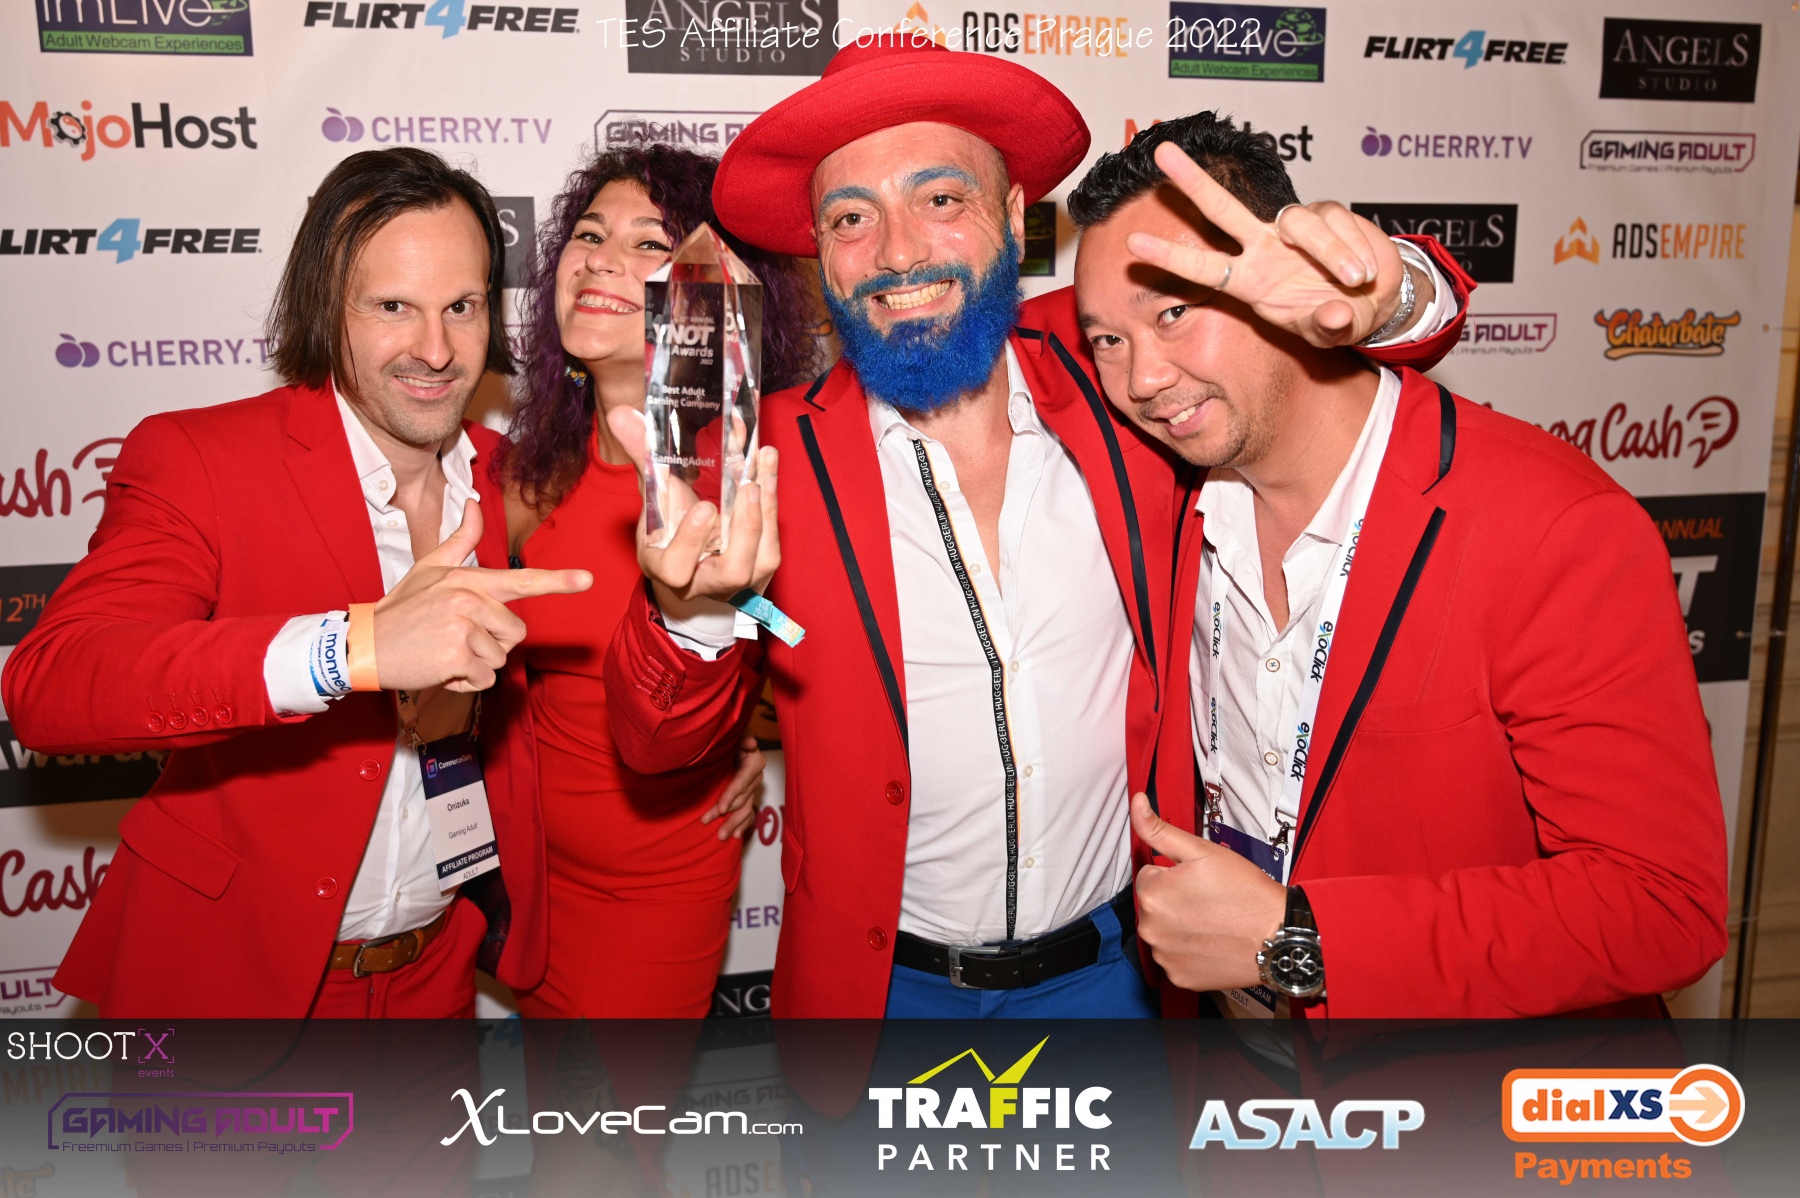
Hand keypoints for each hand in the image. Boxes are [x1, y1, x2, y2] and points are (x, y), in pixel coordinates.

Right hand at [372, 498, 591, 692]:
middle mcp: (469, 599)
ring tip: (445, 651)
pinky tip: (441, 668)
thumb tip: (474, 505)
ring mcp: (462, 628)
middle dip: (492, 643)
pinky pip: (484, 679)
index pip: (521, 580)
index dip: (558, 581)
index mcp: (467, 580)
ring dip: (477, 664)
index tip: (587, 579)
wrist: (365, 644)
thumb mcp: (428, 569)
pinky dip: (466, 682)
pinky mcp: (456, 656)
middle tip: (455, 638)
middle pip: (515, 632)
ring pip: (500, 658)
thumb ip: (459, 542)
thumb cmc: (402, 610)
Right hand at [607, 406, 781, 608]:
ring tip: (762, 460)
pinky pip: (773, 541)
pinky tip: (767, 464)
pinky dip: (772, 501)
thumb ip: (642, 458)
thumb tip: (620, 414)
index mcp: (667, 569)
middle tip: (747, 486)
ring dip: (765, 509)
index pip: (676, 570)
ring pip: (761, 557)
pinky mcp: (761, 568)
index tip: (704, 508)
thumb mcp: (653, 495)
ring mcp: (738, 580)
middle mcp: (705, 582)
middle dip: (744, 529)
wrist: (696, 555)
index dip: (691, 542)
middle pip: (731, 571)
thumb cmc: (670, 525)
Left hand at [701, 735, 765, 840]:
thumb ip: (743, 737)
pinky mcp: (749, 796)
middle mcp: (756, 777)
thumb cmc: (731, 737)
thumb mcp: (736, 733)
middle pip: (743, 799)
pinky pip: (749, 813)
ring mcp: (754, 788)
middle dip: (727, 813)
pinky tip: (735, 836)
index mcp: (754, 762)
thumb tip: (751, 742)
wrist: (731, 742)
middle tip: (708, 821)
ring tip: (721, 837)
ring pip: (746, 809)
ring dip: (734, 823)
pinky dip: (743, 825)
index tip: (721, 808)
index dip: (732, 795)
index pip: (742, 781)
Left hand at [1124, 141, 1408, 347]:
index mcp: (1250, 281)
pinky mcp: (1328, 213)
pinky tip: (1366, 268)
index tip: (1133, 244)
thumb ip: (1329, 326)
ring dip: (1332, 253)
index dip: (1170, 256)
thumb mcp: (1330, 331)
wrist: (1377, 300)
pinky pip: (1338, 223)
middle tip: (1162, 152)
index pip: (1203, 267)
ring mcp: (1293, 228)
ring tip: (1356, 279)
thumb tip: (1334, 315)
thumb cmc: (1337, 318)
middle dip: (1193, 182)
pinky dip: (1355, 247)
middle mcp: (1263, 247)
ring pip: (1301, 224)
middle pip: (1222, 209)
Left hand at [1129, 792, 1287, 991]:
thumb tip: (1136, 803)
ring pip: (1164, 931)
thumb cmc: (1245, 892)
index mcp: (1152, 893)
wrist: (1277, 936)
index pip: (1149, 875)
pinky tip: (1212, 942)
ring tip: (1213, 921)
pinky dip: (1189, 950)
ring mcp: (1164, 955)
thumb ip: (1160, 830)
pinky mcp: (1179, 977)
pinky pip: (1175, 957)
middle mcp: (1150, 928)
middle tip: (1209, 899)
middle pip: (1154, 904)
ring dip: (1180, 925)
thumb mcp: (1202, 851)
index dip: (1175, 874)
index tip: (1199, 880)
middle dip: (1175, 899)